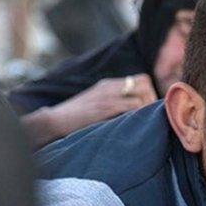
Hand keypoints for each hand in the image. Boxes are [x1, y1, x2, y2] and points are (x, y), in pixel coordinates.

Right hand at [20, 73, 157, 148]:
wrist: (54, 120)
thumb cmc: (72, 119)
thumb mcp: (93, 105)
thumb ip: (110, 105)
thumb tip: (129, 116)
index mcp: (107, 85)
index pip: (139, 79)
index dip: (148, 93)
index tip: (147, 109)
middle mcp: (110, 87)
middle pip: (144, 82)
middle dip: (151, 98)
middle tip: (149, 115)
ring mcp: (108, 96)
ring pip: (142, 96)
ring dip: (147, 110)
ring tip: (144, 123)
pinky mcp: (106, 108)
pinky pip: (133, 107)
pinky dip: (140, 115)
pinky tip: (137, 125)